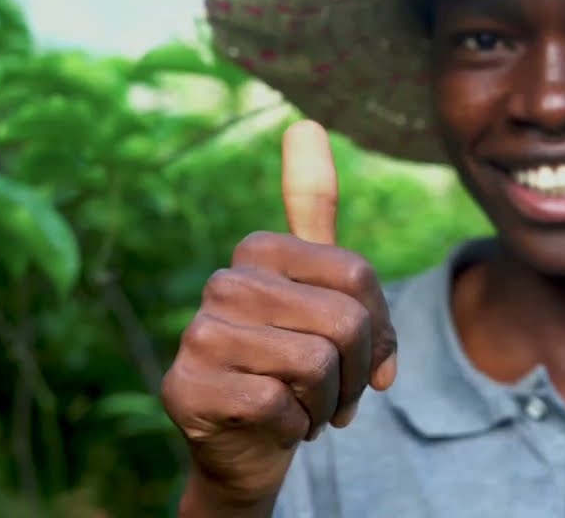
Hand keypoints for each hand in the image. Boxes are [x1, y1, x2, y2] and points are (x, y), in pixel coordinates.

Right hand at [161, 120, 398, 513]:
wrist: (250, 443)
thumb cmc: (296, 363)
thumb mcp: (324, 290)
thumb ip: (319, 213)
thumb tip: (306, 122)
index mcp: (260, 250)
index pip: (358, 276)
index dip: (378, 329)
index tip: (360, 353)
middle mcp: (223, 282)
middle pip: (344, 320)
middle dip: (356, 373)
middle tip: (332, 391)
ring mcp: (199, 335)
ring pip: (315, 364)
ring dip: (327, 403)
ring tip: (303, 405)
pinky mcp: (186, 388)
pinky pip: (281, 405)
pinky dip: (294, 427)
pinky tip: (272, 425)